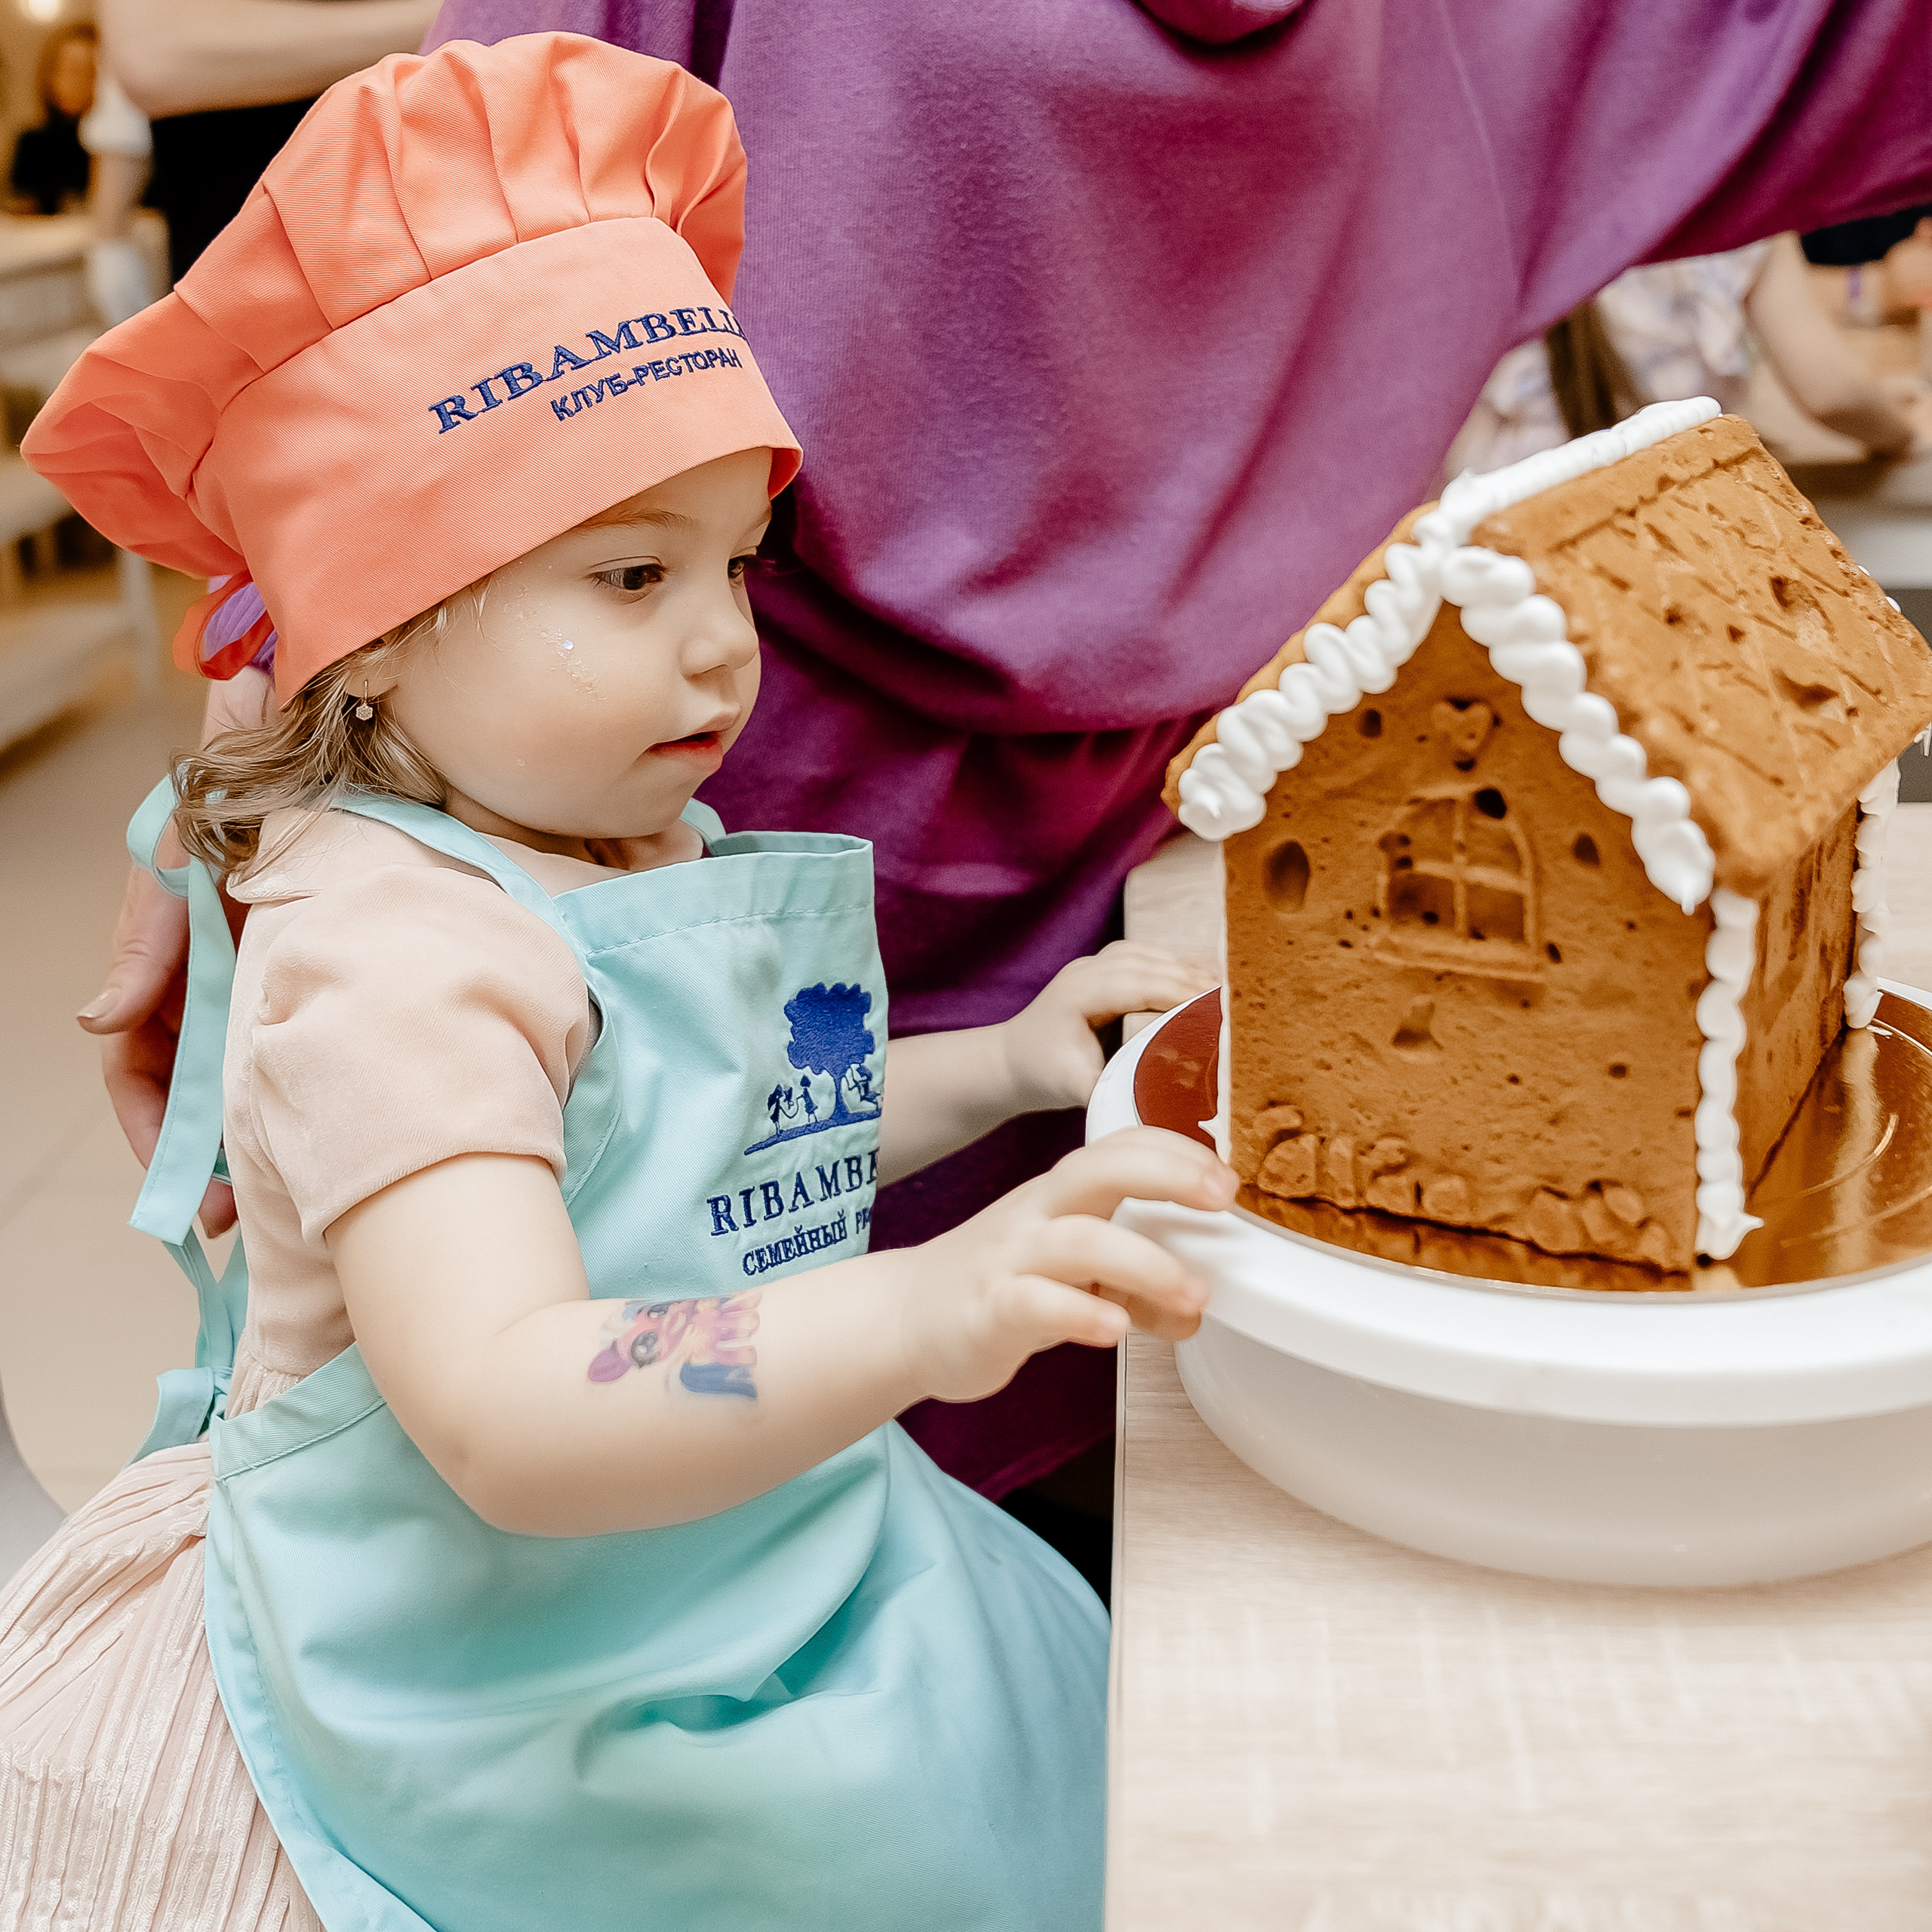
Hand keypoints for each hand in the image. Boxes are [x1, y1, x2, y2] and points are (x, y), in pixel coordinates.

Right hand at [77, 670, 272, 1237]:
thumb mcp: (175, 869)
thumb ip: (141, 944)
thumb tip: (98, 1020)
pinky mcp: (304, 978)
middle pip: (191, 1091)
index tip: (179, 1184)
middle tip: (232, 1217)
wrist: (315, 766)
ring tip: (275, 1201)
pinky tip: (319, 1137)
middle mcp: (206, 985)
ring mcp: (255, 985)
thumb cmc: (233, 809)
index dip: (153, 1130)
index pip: (138, 1067)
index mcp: (162, 967)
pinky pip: (289, 1049)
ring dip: (250, 1139)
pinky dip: (294, 1094)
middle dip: (203, 1158)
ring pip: (239, 1080)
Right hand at [901, 1126, 1235, 1402]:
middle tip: (1222, 1200)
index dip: (1177, 1151)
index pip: (1120, 1147)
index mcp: (1062, 1196)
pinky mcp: (988, 1310)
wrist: (906, 1319)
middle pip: (1099, 1169)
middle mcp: (1037, 1216)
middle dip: (1167, 1174)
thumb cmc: (1000, 1286)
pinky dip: (1080, 1311)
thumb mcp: (1075, 1278)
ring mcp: (1010, 1260)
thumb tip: (1195, 1310)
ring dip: (1145, 1263)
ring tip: (1192, 1295)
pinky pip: (1035, 1302)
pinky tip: (1115, 1328)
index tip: (1229, 1178)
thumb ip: (1136, 1289)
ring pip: (1079, 1240)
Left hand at [999, 940, 1215, 1112]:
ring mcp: (1091, 965)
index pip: (1135, 984)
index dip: (1176, 991)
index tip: (1213, 1003)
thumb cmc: (1043, 1076)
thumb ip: (1118, 1089)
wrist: (1011, 1061)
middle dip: (1189, 978)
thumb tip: (1164, 1100)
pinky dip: (1172, 965)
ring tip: (1222, 987)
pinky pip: (1143, 957)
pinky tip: (1198, 978)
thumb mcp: (1078, 1089)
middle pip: (1146, 964)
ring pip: (1147, 955)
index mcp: (1077, 995)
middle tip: (1231, 995)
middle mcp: (1084, 972)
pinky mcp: (1100, 969)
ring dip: (1184, 968)